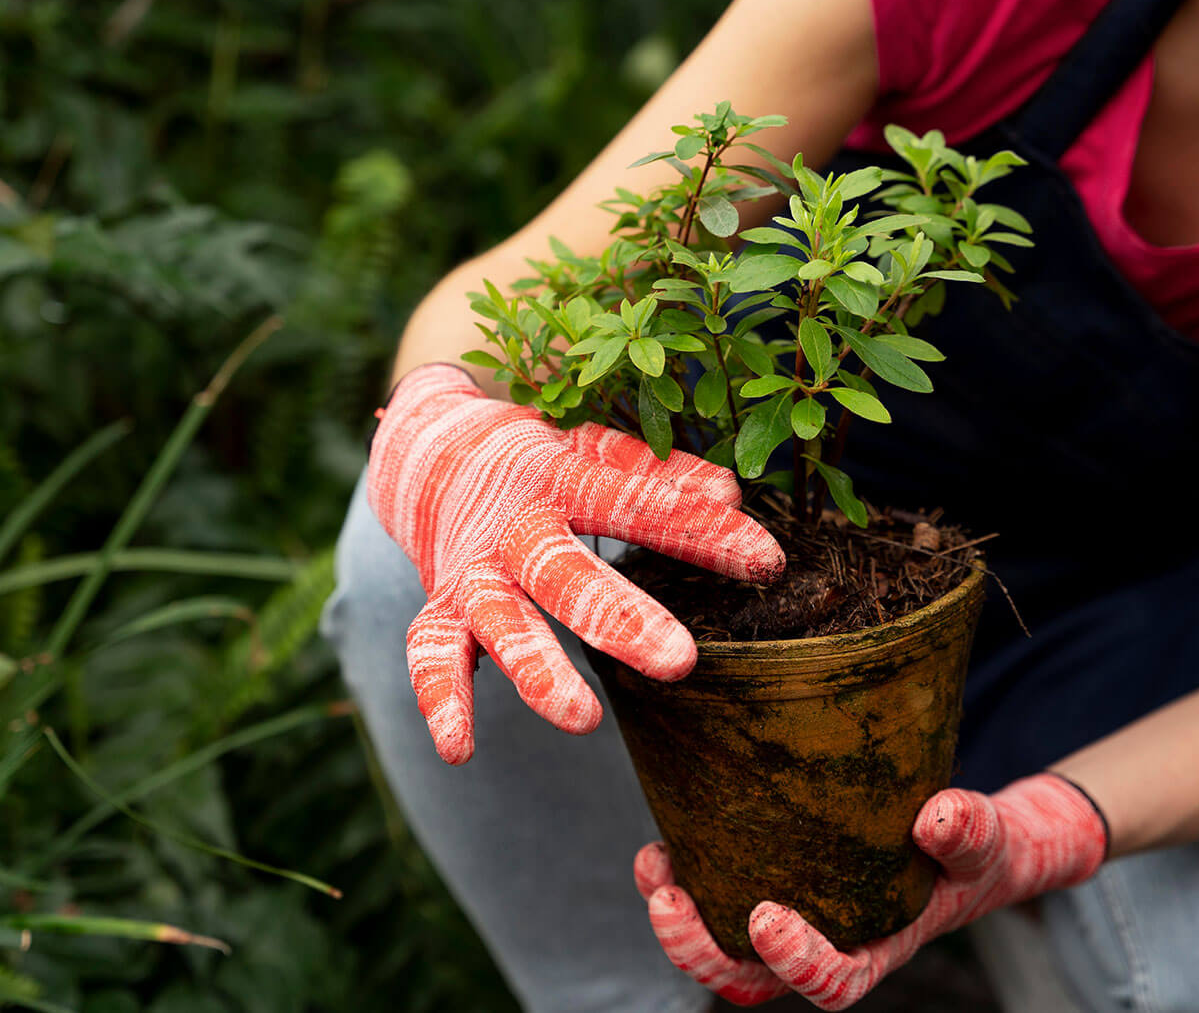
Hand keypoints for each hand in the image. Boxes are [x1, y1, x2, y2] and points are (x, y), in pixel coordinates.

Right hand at [367, 363, 786, 763]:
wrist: (432, 451)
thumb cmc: (541, 462)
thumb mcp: (596, 449)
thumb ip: (658, 473)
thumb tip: (731, 494)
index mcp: (560, 478)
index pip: (636, 505)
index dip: (702, 532)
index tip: (767, 563)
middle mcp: (513, 529)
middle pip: (565, 574)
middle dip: (619, 619)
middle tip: (680, 663)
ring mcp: (473, 572)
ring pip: (501, 622)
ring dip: (537, 669)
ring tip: (582, 719)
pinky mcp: (441, 608)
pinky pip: (432, 655)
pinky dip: (442, 700)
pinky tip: (460, 750)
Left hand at [634, 772, 1108, 1009]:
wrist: (954, 842)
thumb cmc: (969, 852)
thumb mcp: (982, 841)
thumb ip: (969, 832)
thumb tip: (939, 816)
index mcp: (876, 952)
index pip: (832, 984)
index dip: (795, 963)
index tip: (765, 916)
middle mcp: (823, 947)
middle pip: (751, 982)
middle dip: (701, 951)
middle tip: (667, 901)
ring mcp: (790, 924)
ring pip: (721, 952)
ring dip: (677, 922)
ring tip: (653, 867)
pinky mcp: (765, 887)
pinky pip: (714, 903)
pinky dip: (683, 881)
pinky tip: (662, 846)